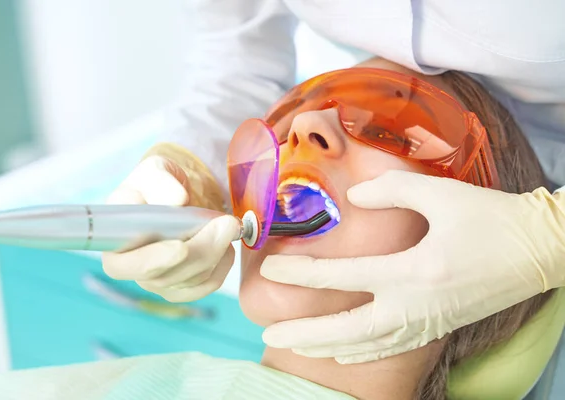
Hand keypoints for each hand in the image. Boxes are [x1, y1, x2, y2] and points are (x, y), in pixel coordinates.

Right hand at [102, 155, 238, 301]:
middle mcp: (130, 266)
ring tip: (228, 225)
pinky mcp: (179, 287)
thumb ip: (160, 181)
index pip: (120, 265)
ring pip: (188, 281)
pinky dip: (222, 265)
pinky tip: (225, 245)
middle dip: (200, 252)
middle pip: (163, 276)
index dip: (150, 261)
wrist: (180, 197)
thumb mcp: (156, 170)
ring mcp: (155, 280)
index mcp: (114, 237)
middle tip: (226, 224)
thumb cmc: (161, 184)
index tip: (181, 246)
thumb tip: (175, 200)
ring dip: (216, 253)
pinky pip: (205, 286)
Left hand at [260, 170, 564, 362]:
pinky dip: (362, 353)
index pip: (343, 277)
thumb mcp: (441, 194)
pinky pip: (391, 348)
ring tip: (297, 347)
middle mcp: (415, 306)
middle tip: (268, 336)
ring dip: (327, 348)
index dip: (303, 274)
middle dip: (305, 335)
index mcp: (413, 272)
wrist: (540, 250)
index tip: (272, 270)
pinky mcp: (437, 327)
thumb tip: (352, 197)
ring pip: (367, 346)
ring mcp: (427, 322)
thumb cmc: (492, 218)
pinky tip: (344, 353)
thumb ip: (391, 191)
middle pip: (348, 330)